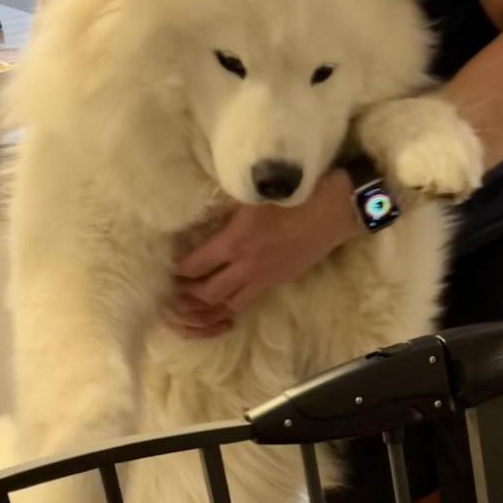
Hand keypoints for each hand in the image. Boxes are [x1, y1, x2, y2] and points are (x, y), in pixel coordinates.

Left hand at [168, 170, 357, 337]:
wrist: (334, 210)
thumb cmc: (294, 194)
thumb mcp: (252, 194)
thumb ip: (224, 210)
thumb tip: (199, 216)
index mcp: (235, 242)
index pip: (194, 266)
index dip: (177, 270)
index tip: (168, 267)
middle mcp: (246, 266)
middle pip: (207, 294)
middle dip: (187, 296)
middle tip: (176, 289)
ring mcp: (263, 278)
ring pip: (227, 306)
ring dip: (207, 308)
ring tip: (193, 303)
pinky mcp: (277, 281)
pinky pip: (246, 302)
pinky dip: (230, 307)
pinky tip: (223, 302)